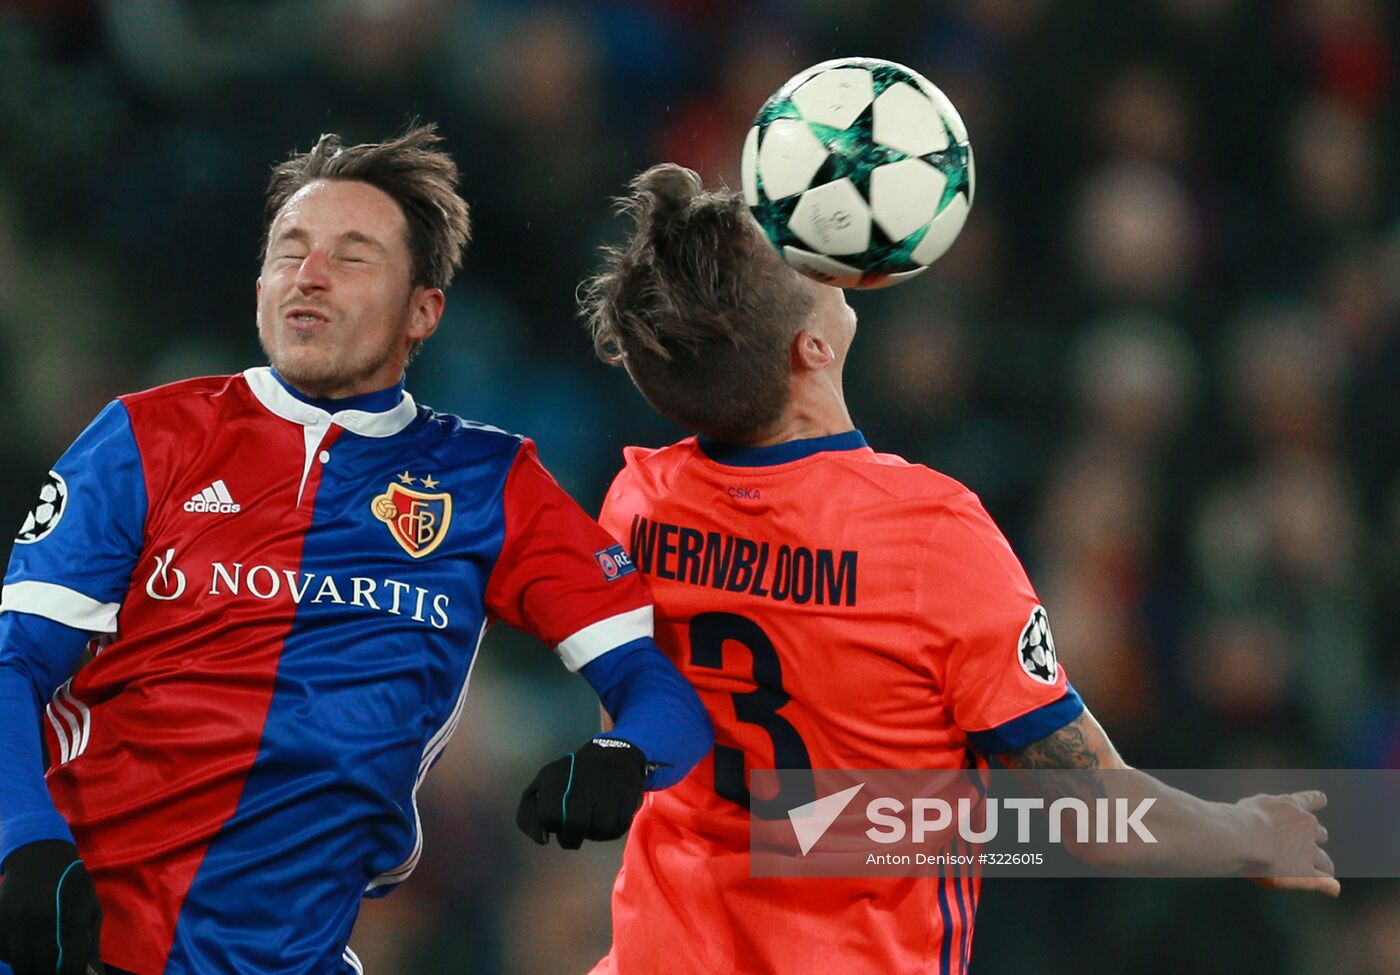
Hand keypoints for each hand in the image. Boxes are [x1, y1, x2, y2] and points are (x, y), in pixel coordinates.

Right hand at [0, 840, 103, 974]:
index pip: (67, 967)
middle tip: (55, 966)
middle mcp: (40, 923)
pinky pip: (3, 952)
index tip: (71, 972)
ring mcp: (15, 922)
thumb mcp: (89, 909)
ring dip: (31, 965)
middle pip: (40, 970)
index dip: (71, 974)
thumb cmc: (72, 886)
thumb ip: (90, 944)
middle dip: (50, 973)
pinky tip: (24, 941)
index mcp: (69, 920)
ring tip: (40, 953)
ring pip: (19, 964)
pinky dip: (13, 954)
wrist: (40, 857)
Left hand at [517, 738, 647, 849]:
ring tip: (592, 818)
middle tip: (573, 830)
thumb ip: (528, 815)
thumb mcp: (542, 785)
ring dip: (593, 833)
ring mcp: (607, 789)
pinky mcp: (627, 797)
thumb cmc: (572, 776)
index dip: (551, 825)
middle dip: (571, 837)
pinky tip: (608, 815)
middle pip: (574, 827)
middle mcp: (582, 781)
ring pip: (598, 831)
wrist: (614, 755)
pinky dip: (611, 830)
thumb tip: (542, 839)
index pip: (547, 816)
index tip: (556, 821)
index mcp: (556, 778)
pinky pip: (616, 829)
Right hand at [1239, 791, 1339, 897]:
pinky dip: (1328, 886)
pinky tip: (1331, 889)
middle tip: (1301, 844)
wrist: (1246, 838)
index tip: (1322, 799)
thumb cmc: (1242, 819)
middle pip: (1319, 833)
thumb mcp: (1251, 804)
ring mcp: (1309, 852)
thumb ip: (1262, 811)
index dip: (1316, 800)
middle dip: (1313, 837)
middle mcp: (1306, 828)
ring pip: (1324, 860)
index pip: (1310, 800)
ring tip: (1321, 869)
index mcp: (1291, 807)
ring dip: (1322, 863)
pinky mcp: (1306, 874)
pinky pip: (1324, 882)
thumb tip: (1259, 819)